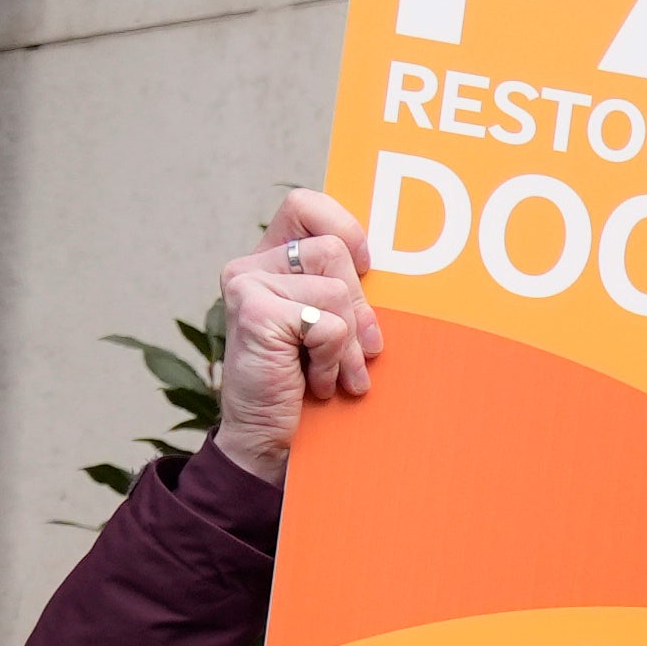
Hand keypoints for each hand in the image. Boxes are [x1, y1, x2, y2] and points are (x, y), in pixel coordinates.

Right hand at [210, 189, 383, 486]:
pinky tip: (315, 382)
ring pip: (337, 290)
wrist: (268, 441)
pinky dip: (333, 360)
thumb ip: (345, 289)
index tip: (366, 269)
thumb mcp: (332, 327)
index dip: (344, 227)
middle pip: (335, 251)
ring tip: (334, 374)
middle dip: (360, 308)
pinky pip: (327, 324)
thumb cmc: (306, 384)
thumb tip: (399, 268)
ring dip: (349, 343)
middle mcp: (251, 265)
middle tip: (358, 351)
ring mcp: (246, 285)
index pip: (305, 204)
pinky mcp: (253, 313)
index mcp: (271, 259)